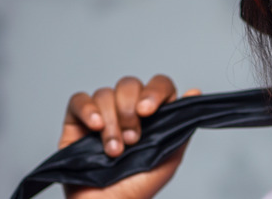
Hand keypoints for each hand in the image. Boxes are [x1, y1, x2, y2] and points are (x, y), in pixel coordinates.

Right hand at [59, 75, 200, 198]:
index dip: (154, 92)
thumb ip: (181, 124)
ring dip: (111, 122)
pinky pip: (78, 100)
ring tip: (114, 150)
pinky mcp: (76, 123)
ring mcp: (102, 115)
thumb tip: (194, 93)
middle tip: (132, 140)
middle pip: (129, 84)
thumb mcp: (169, 157)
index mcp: (153, 115)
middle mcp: (127, 110)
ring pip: (105, 93)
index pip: (158, 85)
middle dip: (130, 111)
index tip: (148, 111)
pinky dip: (87, 110)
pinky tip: (94, 127)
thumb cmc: (138, 187)